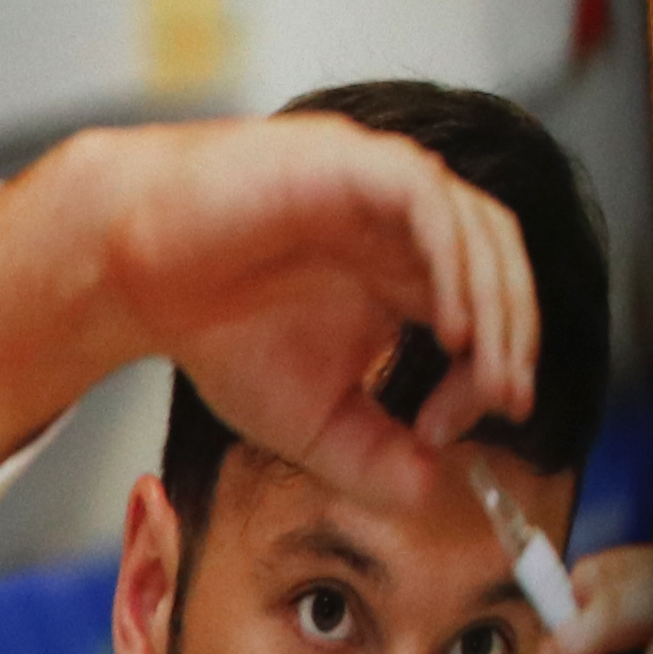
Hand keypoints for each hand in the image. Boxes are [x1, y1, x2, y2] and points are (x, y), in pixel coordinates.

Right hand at [0, 111, 538, 509]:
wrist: (135, 269)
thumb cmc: (219, 329)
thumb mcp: (309, 419)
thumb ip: (371, 457)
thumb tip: (434, 492)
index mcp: (406, 271)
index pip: (489, 306)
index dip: (500, 364)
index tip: (480, 423)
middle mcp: (407, 223)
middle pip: (501, 265)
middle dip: (517, 335)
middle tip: (510, 400)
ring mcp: (386, 185)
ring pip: (481, 228)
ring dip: (499, 302)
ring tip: (487, 370)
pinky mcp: (356, 161)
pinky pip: (432, 201)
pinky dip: (456, 260)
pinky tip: (451, 325)